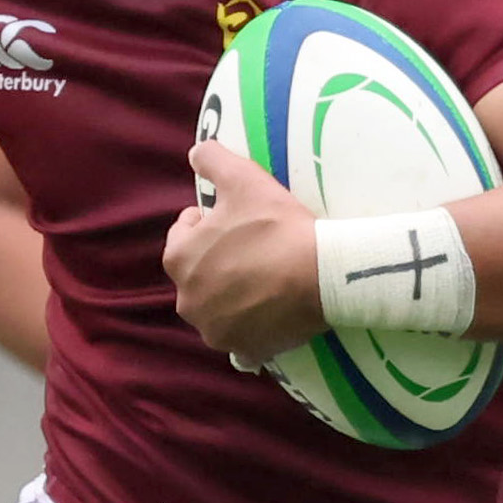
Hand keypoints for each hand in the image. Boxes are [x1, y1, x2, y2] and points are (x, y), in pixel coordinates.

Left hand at [163, 140, 324, 358]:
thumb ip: (212, 159)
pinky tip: (270, 315)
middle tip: (254, 248)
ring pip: (217, 307)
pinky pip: (241, 339)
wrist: (323, 274)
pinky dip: (250, 328)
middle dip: (218, 261)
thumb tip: (195, 152)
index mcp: (179, 259)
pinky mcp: (243, 350)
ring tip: (266, 279)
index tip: (238, 219)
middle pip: (199, 273)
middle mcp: (187, 300)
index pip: (184, 234)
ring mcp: (214, 330)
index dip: (209, 222)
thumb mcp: (244, 178)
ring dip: (232, 294)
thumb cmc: (277, 225)